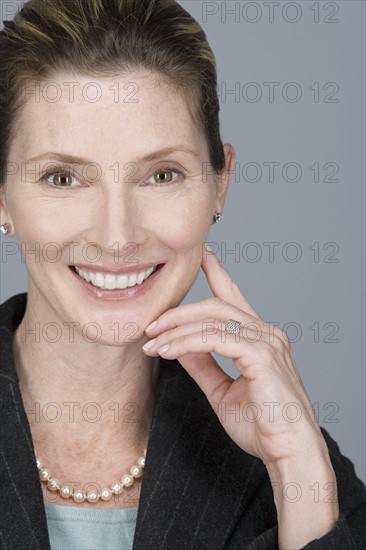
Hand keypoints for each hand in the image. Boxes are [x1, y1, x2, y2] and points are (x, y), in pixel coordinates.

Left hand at [143, 248, 323, 465]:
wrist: (288, 453)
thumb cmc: (262, 425)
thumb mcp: (221, 390)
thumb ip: (203, 364)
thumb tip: (179, 345)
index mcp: (260, 338)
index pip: (234, 298)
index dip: (217, 274)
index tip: (202, 256)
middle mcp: (266, 333)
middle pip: (215, 306)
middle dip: (179, 311)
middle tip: (150, 324)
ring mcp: (266, 341)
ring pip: (212, 318)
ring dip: (176, 328)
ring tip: (151, 341)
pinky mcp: (261, 355)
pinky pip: (214, 339)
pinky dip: (185, 342)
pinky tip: (165, 350)